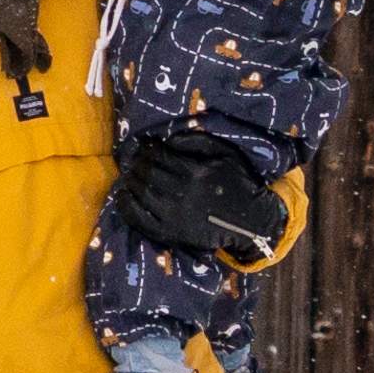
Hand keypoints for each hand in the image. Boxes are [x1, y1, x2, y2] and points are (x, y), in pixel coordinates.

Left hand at [114, 132, 292, 264]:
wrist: (251, 221)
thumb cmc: (240, 183)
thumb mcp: (225, 153)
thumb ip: (197, 141)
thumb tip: (168, 139)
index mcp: (195, 171)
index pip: (160, 156)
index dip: (148, 148)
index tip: (143, 145)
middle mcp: (181, 193)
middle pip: (147, 173)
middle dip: (137, 163)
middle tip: (134, 160)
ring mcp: (174, 215)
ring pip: (141, 193)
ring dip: (130, 181)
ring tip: (129, 175)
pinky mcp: (171, 233)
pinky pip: (140, 220)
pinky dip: (126, 207)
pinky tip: (122, 197)